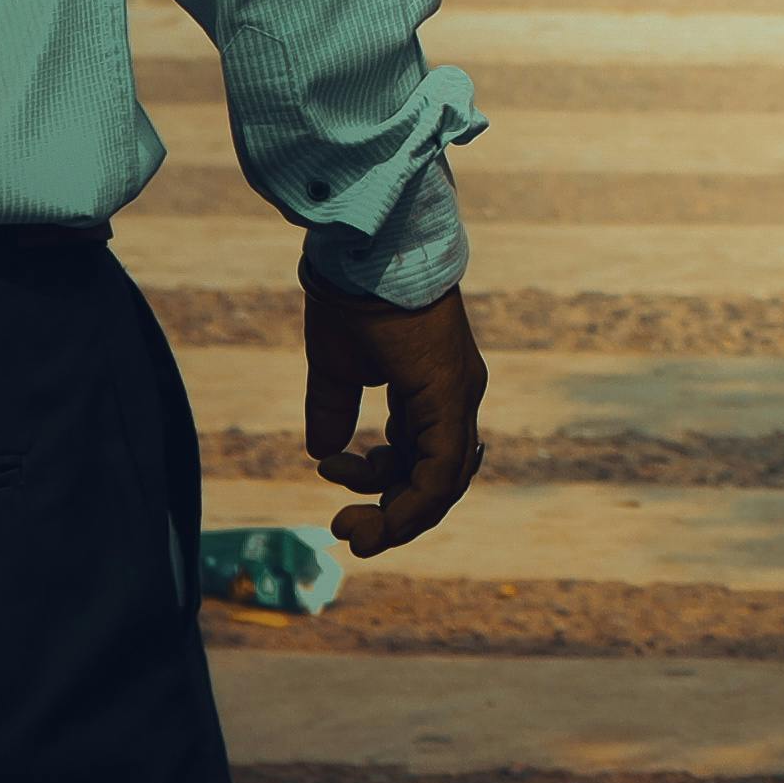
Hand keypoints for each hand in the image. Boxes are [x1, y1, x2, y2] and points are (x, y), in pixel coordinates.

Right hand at [304, 281, 487, 555]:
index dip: (386, 489)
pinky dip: (407, 504)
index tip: (335, 485)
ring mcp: (459, 398)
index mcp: (435, 392)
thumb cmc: (353, 302)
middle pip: (439, 481)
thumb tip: (324, 454)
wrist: (365, 255)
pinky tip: (355, 503)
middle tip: (343, 526)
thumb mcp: (338, 370)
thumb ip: (335, 410)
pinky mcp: (450, 396)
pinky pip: (441, 471)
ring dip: (395, 520)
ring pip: (443, 486)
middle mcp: (456, 399)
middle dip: (393, 515)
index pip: (428, 461)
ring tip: (343, 522)